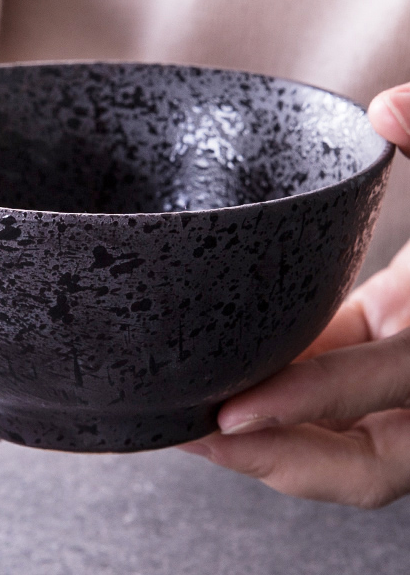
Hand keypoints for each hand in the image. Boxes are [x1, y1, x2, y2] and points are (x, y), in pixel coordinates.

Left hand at [179, 83, 409, 506]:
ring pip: (347, 450)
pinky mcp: (388, 369)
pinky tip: (226, 376)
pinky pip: (335, 405)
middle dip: (274, 461)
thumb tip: (387, 107)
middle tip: (191, 436)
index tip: (232, 413)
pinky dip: (283, 400)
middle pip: (366, 467)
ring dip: (269, 442)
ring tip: (187, 416)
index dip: (307, 404)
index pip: (380, 386)